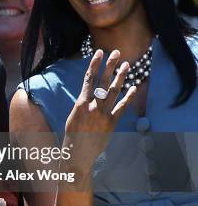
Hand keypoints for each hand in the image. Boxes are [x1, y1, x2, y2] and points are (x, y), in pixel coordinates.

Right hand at [64, 49, 136, 175]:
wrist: (78, 152)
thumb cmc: (72, 134)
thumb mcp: (74, 115)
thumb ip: (83, 104)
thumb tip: (90, 95)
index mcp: (81, 103)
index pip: (88, 79)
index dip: (94, 65)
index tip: (99, 53)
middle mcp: (93, 106)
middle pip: (103, 81)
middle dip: (110, 66)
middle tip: (116, 52)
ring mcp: (104, 114)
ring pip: (114, 91)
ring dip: (121, 77)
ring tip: (127, 65)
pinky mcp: (112, 122)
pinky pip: (121, 107)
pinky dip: (128, 97)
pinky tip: (133, 87)